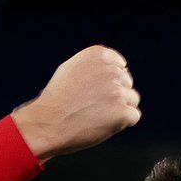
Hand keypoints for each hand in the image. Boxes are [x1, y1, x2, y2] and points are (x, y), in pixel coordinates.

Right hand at [12, 46, 140, 159]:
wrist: (47, 124)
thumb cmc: (56, 101)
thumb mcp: (70, 69)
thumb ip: (94, 65)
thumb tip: (118, 66)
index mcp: (99, 55)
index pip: (120, 66)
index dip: (109, 83)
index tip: (95, 93)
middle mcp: (111, 70)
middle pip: (127, 83)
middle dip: (115, 95)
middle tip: (91, 107)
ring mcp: (118, 91)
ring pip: (132, 100)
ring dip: (119, 109)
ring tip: (96, 116)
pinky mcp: (122, 112)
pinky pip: (133, 117)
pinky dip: (121, 124)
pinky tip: (102, 125)